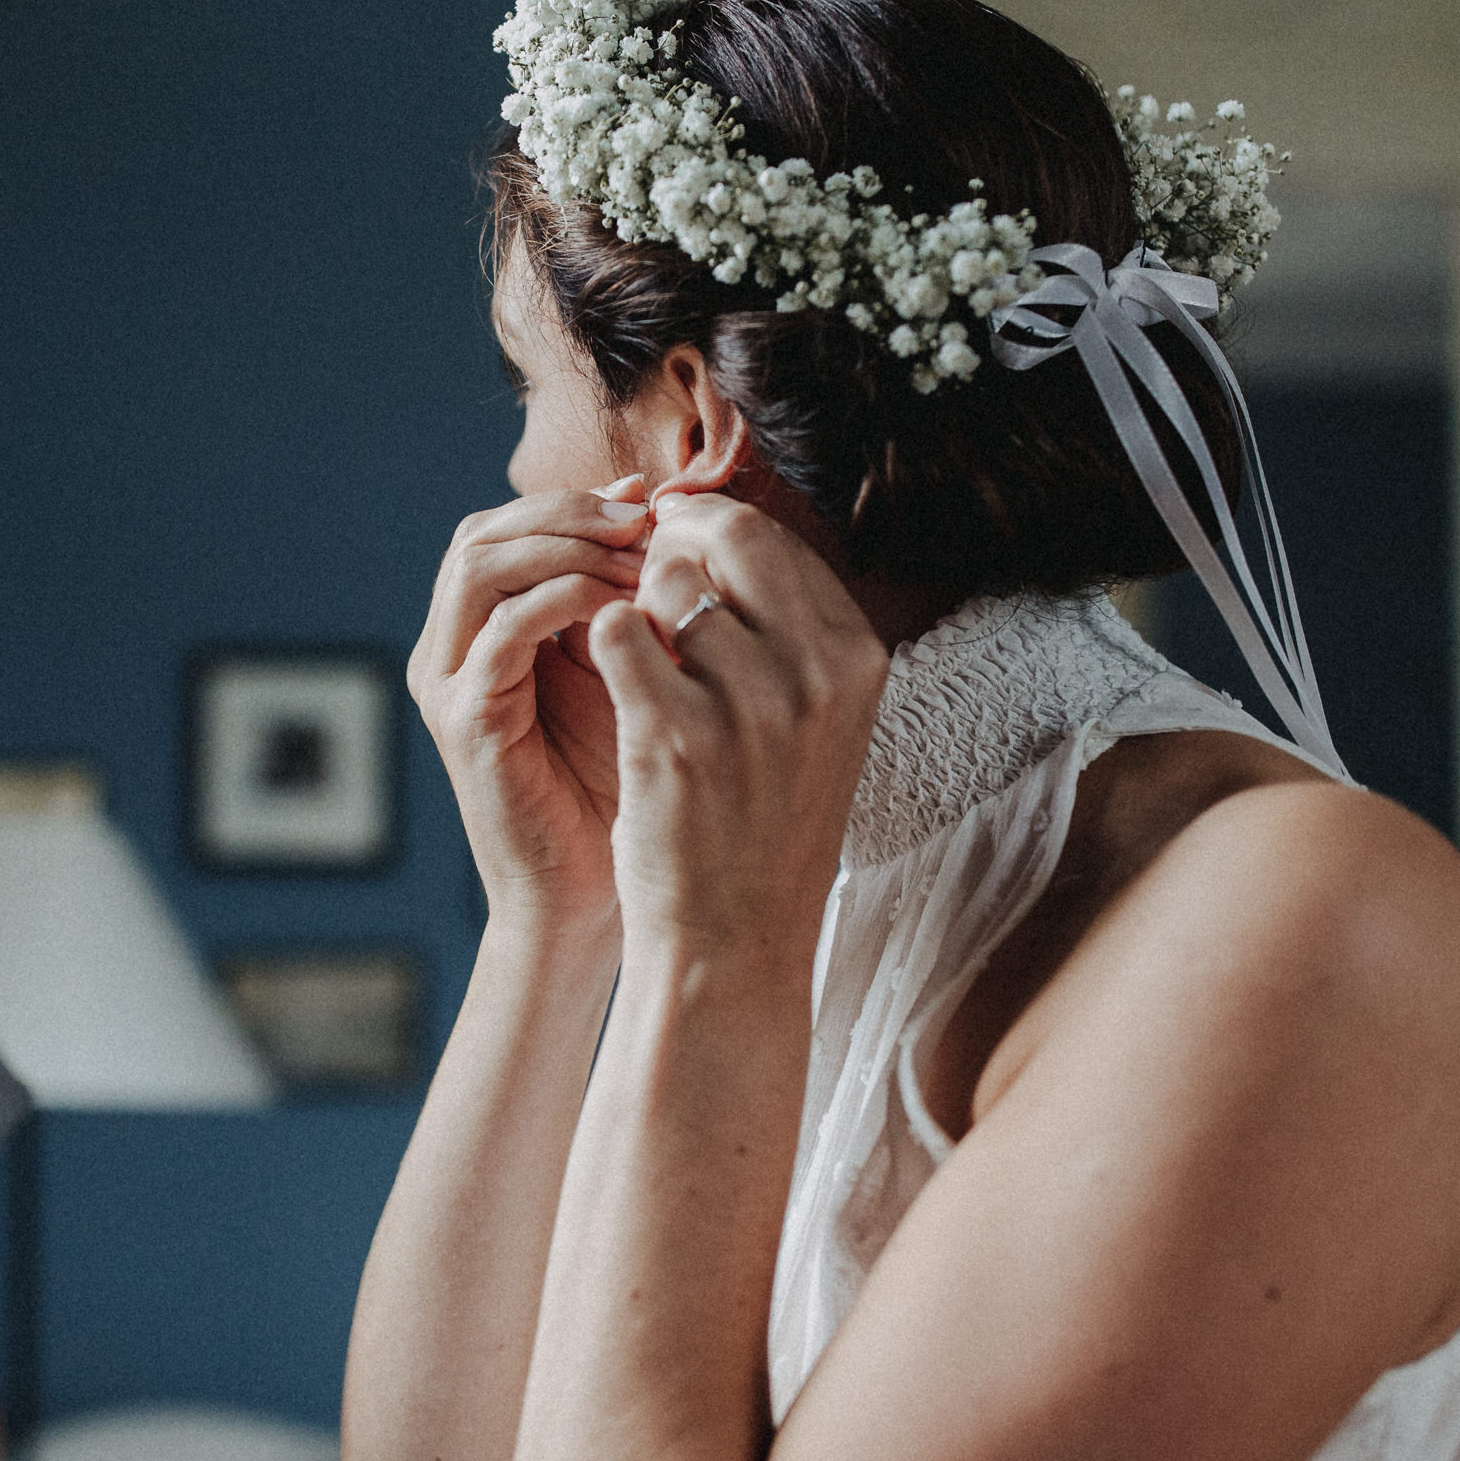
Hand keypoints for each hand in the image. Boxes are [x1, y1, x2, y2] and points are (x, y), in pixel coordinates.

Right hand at [410, 480, 652, 930]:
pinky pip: (500, 630)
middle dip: (568, 513)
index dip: (575, 503)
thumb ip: (624, 601)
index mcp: (481, 633)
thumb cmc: (617, 789)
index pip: (506, 527)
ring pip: (479, 566)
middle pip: (483, 533)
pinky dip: (561, 600)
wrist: (590, 895)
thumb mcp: (625, 673)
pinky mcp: (465, 721)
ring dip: (565, 547)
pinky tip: (620, 607)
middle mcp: (449, 650)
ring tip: (634, 556)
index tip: (652, 502)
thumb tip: (662, 513)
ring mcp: (448, 684)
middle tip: (643, 519)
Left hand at [587, 493, 888, 967]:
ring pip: (663, 584)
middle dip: (668, 547)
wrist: (735, 940)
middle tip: (641, 588)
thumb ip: (779, 621)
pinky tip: (614, 687)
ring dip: (636, 610)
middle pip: (725, 537)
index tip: (672, 549)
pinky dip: (602, 646)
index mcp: (857, 656)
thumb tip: (706, 520)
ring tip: (643, 666)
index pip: (773, 535)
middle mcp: (817, 672)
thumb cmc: (760, 819)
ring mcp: (751, 704)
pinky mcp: (677, 736)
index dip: (706, 530)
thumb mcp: (811, 715)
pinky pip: (616, 633)